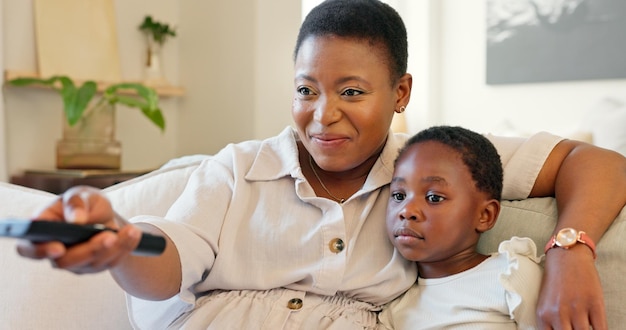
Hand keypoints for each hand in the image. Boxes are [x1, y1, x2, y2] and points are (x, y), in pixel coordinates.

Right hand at [16, 186, 142, 273]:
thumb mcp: (80, 195)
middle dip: (89, 250)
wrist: (102, 214)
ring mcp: (76, 263)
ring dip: (113, 248)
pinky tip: (134, 234)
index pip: (28, 249)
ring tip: (129, 231)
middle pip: (66, 262)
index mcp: (41, 233)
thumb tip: (76, 219)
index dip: (40, 251)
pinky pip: (110, 262)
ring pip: (92, 264)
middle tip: (108, 236)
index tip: (58, 247)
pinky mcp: (96, 266)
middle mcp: (55, 252)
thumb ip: (75, 203)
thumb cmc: (83, 203)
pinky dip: (125, 247)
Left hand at [537, 247, 606, 329]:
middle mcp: (559, 314)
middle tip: (575, 329)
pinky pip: (601, 329)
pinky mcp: (595, 304)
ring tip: (584, 327)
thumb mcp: (545, 302)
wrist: (567, 256)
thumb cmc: (555, 280)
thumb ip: (550, 321)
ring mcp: (577, 309)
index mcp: (543, 315)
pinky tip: (597, 328)